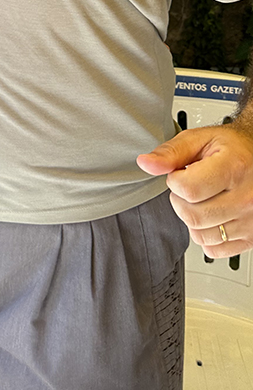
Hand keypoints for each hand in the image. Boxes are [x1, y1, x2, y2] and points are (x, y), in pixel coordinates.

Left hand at [137, 124, 252, 256]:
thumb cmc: (232, 148)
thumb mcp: (200, 140)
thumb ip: (171, 152)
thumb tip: (146, 164)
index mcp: (234, 168)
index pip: (188, 190)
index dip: (175, 181)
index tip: (180, 173)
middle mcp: (246, 198)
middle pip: (192, 216)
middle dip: (180, 201)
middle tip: (190, 187)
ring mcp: (251, 220)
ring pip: (201, 236)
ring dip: (192, 219)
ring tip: (203, 200)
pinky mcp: (251, 238)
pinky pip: (214, 250)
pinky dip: (206, 236)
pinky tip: (212, 216)